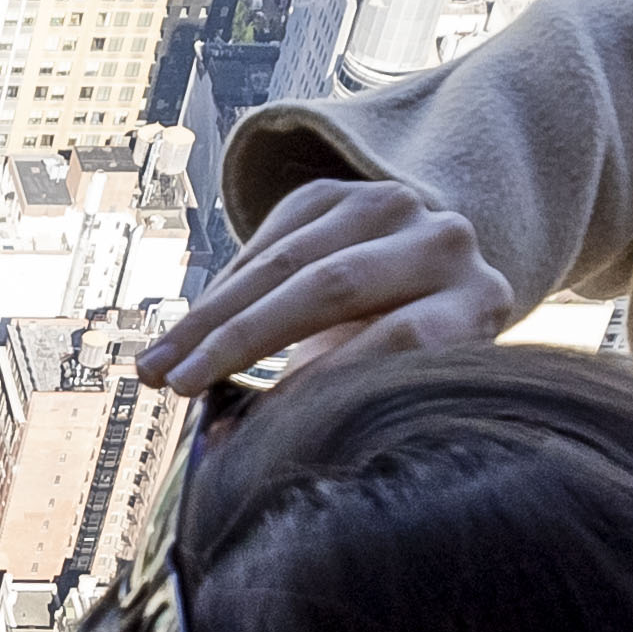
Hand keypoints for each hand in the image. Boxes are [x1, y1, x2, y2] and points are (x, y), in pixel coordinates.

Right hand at [137, 174, 510, 397]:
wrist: (424, 275)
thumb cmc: (401, 356)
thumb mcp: (389, 386)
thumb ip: (335, 404)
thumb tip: (229, 442)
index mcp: (476, 301)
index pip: (403, 337)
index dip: (327, 378)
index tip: (255, 422)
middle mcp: (444, 242)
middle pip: (333, 285)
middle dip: (243, 339)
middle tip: (176, 384)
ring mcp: (391, 203)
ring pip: (287, 258)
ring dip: (209, 315)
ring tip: (155, 365)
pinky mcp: (337, 189)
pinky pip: (264, 237)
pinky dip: (220, 289)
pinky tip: (186, 330)